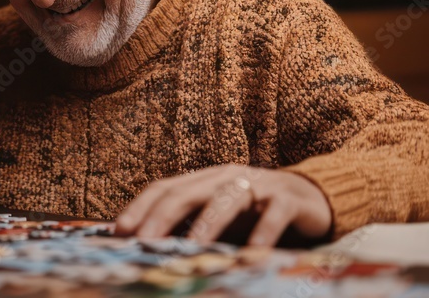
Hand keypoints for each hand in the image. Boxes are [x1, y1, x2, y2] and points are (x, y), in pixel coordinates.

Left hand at [114, 164, 331, 246]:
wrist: (312, 197)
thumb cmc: (254, 212)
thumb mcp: (218, 218)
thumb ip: (190, 228)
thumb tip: (148, 249)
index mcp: (203, 180)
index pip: (164, 188)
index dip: (140, 207)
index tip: (118, 231)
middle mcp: (225, 178)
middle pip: (187, 191)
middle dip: (161, 215)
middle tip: (145, 241)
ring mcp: (258, 186)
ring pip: (226, 199)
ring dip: (207, 224)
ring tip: (192, 247)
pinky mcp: (289, 200)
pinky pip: (274, 214)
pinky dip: (263, 232)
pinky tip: (252, 252)